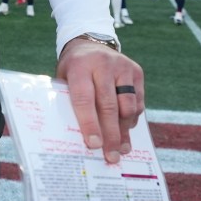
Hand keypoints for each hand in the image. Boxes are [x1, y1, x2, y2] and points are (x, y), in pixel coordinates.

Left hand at [56, 38, 144, 163]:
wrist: (89, 44)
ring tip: (121, 148)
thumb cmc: (72, 70)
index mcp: (80, 67)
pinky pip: (137, 101)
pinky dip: (132, 118)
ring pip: (127, 106)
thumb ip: (69, 101)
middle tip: (111, 156)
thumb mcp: (63, 79)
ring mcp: (122, 67)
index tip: (93, 145)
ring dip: (124, 130)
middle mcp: (103, 65)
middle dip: (111, 135)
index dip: (89, 124)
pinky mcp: (136, 71)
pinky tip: (125, 129)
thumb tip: (78, 137)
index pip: (84, 99)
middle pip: (109, 106)